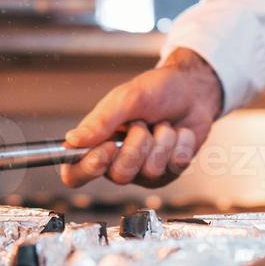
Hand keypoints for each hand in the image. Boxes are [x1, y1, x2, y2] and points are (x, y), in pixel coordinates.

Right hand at [61, 48, 223, 188]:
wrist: (192, 90)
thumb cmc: (155, 90)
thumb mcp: (125, 98)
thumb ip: (100, 121)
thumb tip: (72, 140)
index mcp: (97, 143)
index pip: (75, 173)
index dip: (89, 167)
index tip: (108, 147)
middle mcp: (117, 161)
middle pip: (119, 175)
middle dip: (137, 144)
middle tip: (143, 123)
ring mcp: (144, 170)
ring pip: (150, 171)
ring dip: (162, 140)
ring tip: (162, 124)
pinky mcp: (169, 172)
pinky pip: (175, 166)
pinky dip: (181, 143)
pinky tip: (179, 132)